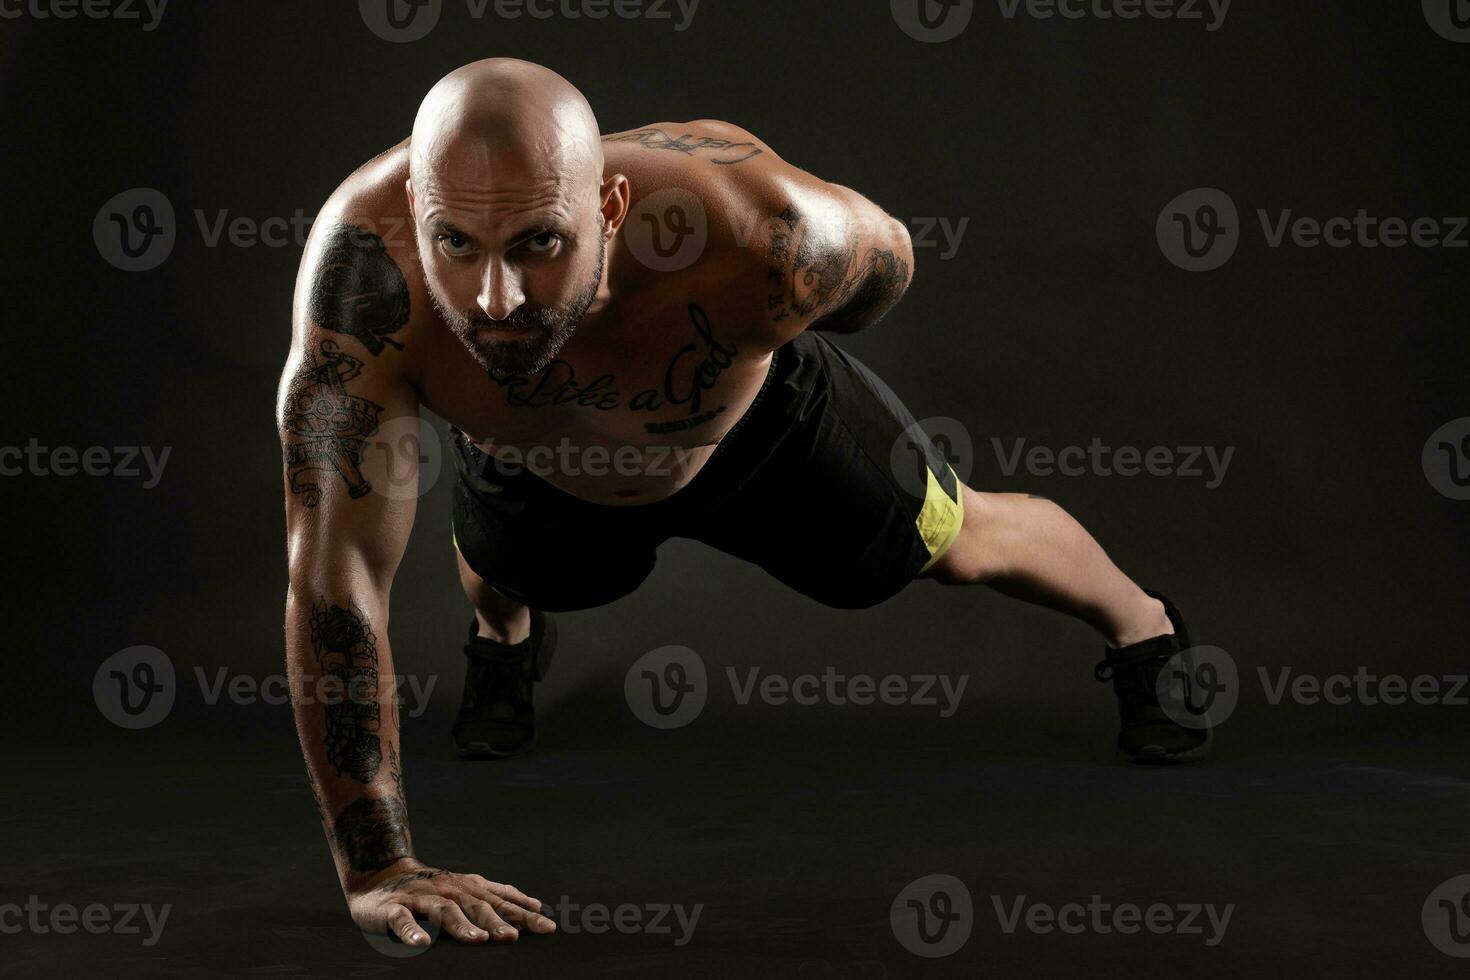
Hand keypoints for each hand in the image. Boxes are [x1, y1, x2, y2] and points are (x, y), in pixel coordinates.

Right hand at [347, 860, 556, 946]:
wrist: (380, 875)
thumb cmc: (431, 889)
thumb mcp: (467, 890)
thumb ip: (498, 897)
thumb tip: (534, 906)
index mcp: (469, 888)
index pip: (502, 901)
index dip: (524, 913)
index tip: (548, 927)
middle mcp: (450, 891)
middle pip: (477, 906)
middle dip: (497, 921)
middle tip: (514, 938)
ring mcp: (422, 898)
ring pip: (445, 912)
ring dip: (462, 926)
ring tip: (479, 940)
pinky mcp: (394, 908)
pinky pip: (403, 920)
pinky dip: (412, 931)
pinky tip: (422, 943)